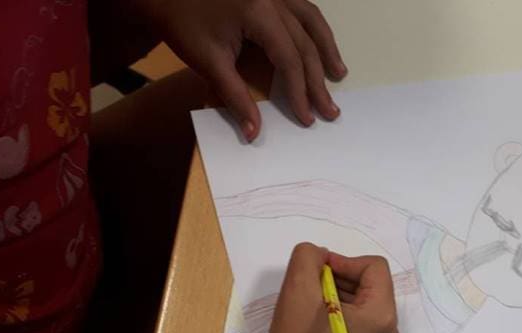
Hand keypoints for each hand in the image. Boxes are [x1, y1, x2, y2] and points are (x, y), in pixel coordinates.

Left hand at [150, 0, 346, 139]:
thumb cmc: (183, 24)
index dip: (299, 91)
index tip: (306, 117)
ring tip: (338, 75)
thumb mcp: (209, 63)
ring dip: (326, 48)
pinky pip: (302, 8)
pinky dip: (314, 29)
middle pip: (305, 42)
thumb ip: (235, 98)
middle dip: (317, 80)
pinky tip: (322, 45)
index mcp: (257, 10)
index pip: (289, 57)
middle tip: (329, 110)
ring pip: (311, 20)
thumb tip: (253, 132)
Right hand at [258, 243, 398, 332]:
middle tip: (312, 283)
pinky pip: (361, 326)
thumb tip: (323, 258)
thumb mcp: (299, 283)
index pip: (374, 268)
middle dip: (343, 278)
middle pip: (373, 287)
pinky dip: (342, 314)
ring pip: (366, 305)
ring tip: (312, 300)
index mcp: (383, 318)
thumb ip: (311, 254)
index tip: (318, 270)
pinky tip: (316, 319)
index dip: (344, 261)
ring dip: (340, 295)